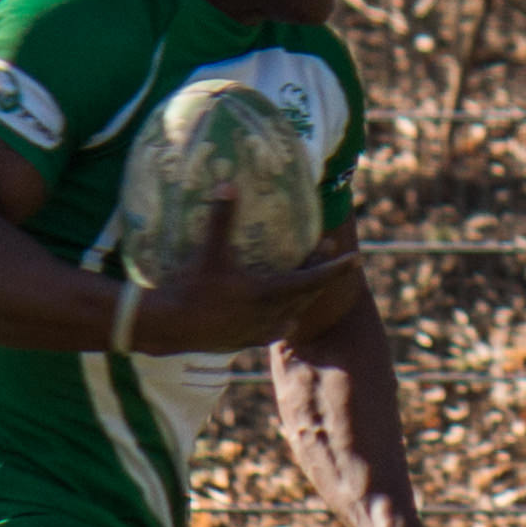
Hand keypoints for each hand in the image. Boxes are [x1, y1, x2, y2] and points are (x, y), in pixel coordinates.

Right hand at [128, 188, 359, 353]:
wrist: (169, 328)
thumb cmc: (190, 289)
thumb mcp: (208, 251)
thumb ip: (221, 218)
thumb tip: (228, 183)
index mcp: (267, 293)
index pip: (312, 279)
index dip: (335, 269)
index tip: (357, 259)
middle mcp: (269, 315)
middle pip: (307, 296)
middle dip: (321, 275)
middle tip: (327, 254)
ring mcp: (257, 332)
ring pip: (292, 315)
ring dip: (303, 299)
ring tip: (308, 286)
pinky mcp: (243, 342)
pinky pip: (272, 331)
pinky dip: (281, 320)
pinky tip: (278, 318)